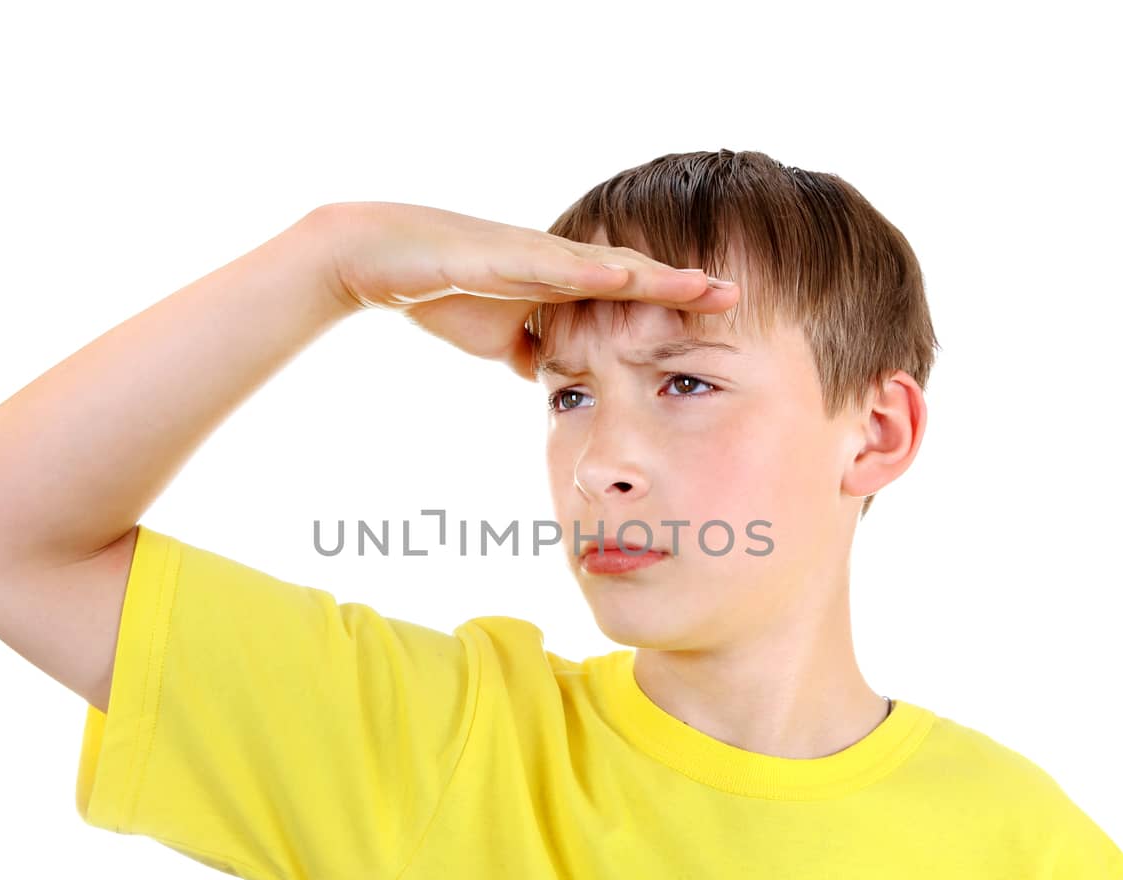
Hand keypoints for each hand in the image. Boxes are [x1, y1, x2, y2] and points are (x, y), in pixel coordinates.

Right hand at [318, 201, 739, 379]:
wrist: (382, 259)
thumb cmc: (442, 292)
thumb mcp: (501, 341)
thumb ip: (534, 353)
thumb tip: (556, 382)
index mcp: (563, 286)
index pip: (634, 298)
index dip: (679, 306)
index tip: (727, 318)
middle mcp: (560, 265)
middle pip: (638, 276)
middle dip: (688, 288)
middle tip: (740, 296)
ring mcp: (537, 255)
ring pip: (610, 264)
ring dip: (659, 276)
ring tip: (707, 286)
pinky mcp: (506, 254)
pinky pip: (556, 263)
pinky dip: (593, 271)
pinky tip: (628, 277)